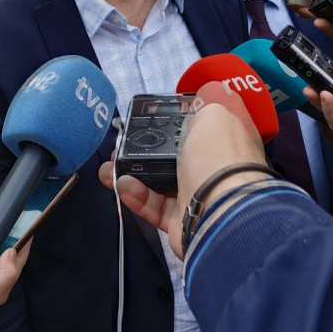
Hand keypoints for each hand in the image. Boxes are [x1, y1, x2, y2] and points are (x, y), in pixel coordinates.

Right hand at [100, 88, 266, 256]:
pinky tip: (122, 185)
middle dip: (144, 150)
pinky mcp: (180, 221)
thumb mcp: (214, 116)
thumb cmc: (217, 158)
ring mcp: (196, 195)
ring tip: (108, 168)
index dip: (175, 124)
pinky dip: (137, 196)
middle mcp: (212, 168)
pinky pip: (155, 206)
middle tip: (120, 145)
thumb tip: (195, 113)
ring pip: (158, 182)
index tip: (149, 120)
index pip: (199, 129)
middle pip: (172, 156)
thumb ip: (201, 110)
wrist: (221, 211)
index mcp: (224, 143)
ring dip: (131, 174)